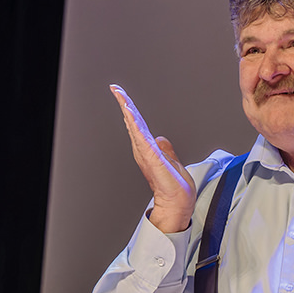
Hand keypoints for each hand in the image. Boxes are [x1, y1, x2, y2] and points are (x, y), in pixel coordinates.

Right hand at [110, 86, 197, 234]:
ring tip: (121, 96)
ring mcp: (146, 154)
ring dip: (128, 111)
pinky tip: (130, 114)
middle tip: (115, 89)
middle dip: (124, 104)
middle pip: (132, 123)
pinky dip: (135, 125)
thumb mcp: (171, 162)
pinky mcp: (152, 158)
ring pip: (135, 127)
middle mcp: (144, 151)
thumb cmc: (175, 187)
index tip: (122, 95)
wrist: (178, 203)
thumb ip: (166, 150)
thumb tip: (161, 139)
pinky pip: (142, 137)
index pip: (138, 125)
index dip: (130, 110)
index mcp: (148, 150)